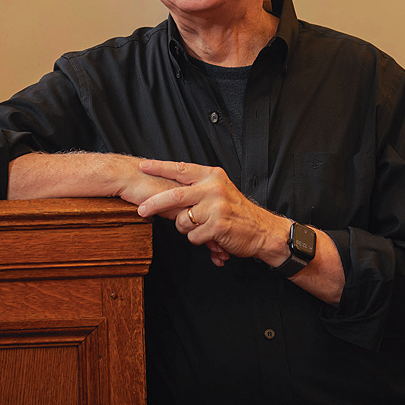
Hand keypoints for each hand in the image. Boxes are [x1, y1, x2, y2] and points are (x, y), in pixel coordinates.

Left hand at [134, 159, 289, 267]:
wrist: (262, 230)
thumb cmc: (238, 211)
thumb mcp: (220, 190)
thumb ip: (198, 187)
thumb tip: (168, 189)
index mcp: (213, 176)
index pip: (181, 169)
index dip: (160, 167)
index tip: (143, 165)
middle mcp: (214, 188)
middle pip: (174, 195)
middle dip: (154, 204)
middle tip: (141, 209)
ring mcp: (216, 207)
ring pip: (182, 221)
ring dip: (187, 229)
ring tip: (202, 227)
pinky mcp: (217, 226)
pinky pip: (193, 236)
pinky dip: (199, 239)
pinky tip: (211, 236)